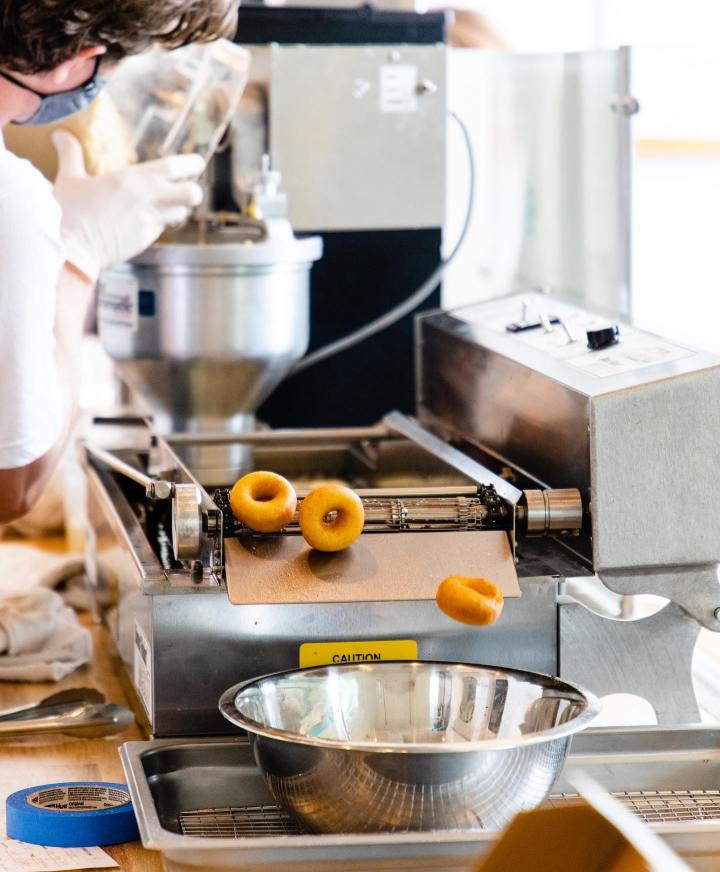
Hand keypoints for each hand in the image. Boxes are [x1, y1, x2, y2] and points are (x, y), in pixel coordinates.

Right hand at [52, 131, 204, 281]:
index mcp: (133, 178)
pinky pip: (161, 230)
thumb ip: (71, 154)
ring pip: (181, 214)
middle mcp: (148, 199)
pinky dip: (157, 225)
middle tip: (186, 190)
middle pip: (192, 194)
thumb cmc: (68, 211)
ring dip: (177, 211)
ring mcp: (149, 221)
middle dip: (194, 192)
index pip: (174, 167)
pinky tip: (143, 223)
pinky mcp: (145, 240)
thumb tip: (60, 135)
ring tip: (166, 207)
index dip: (191, 164)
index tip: (197, 163)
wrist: (70, 247)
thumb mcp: (69, 178)